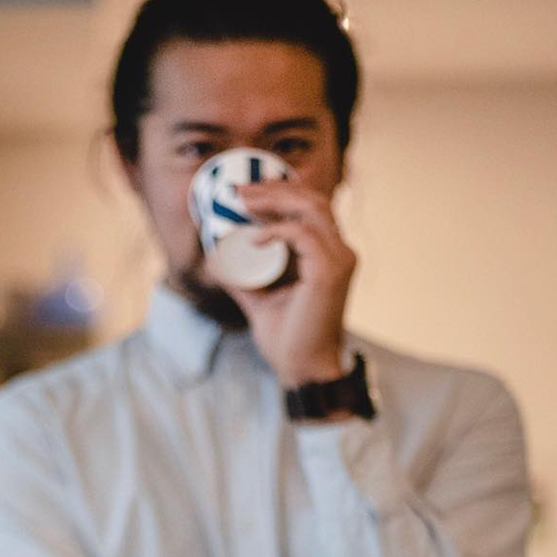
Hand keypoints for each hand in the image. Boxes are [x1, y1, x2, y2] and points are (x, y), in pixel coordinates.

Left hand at [227, 181, 356, 386]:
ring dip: (275, 200)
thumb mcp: (259, 298)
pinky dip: (277, 231)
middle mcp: (340, 252)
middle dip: (274, 188)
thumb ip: (243, 277)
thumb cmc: (287, 337)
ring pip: (312, 208)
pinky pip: (303, 235)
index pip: (311, 207)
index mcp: (329, 254)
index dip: (280, 191)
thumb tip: (216, 260)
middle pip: (312, 199)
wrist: (302, 368)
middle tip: (239, 190)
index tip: (246, 191)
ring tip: (243, 201)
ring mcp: (339, 260)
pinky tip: (253, 237)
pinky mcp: (330, 272)